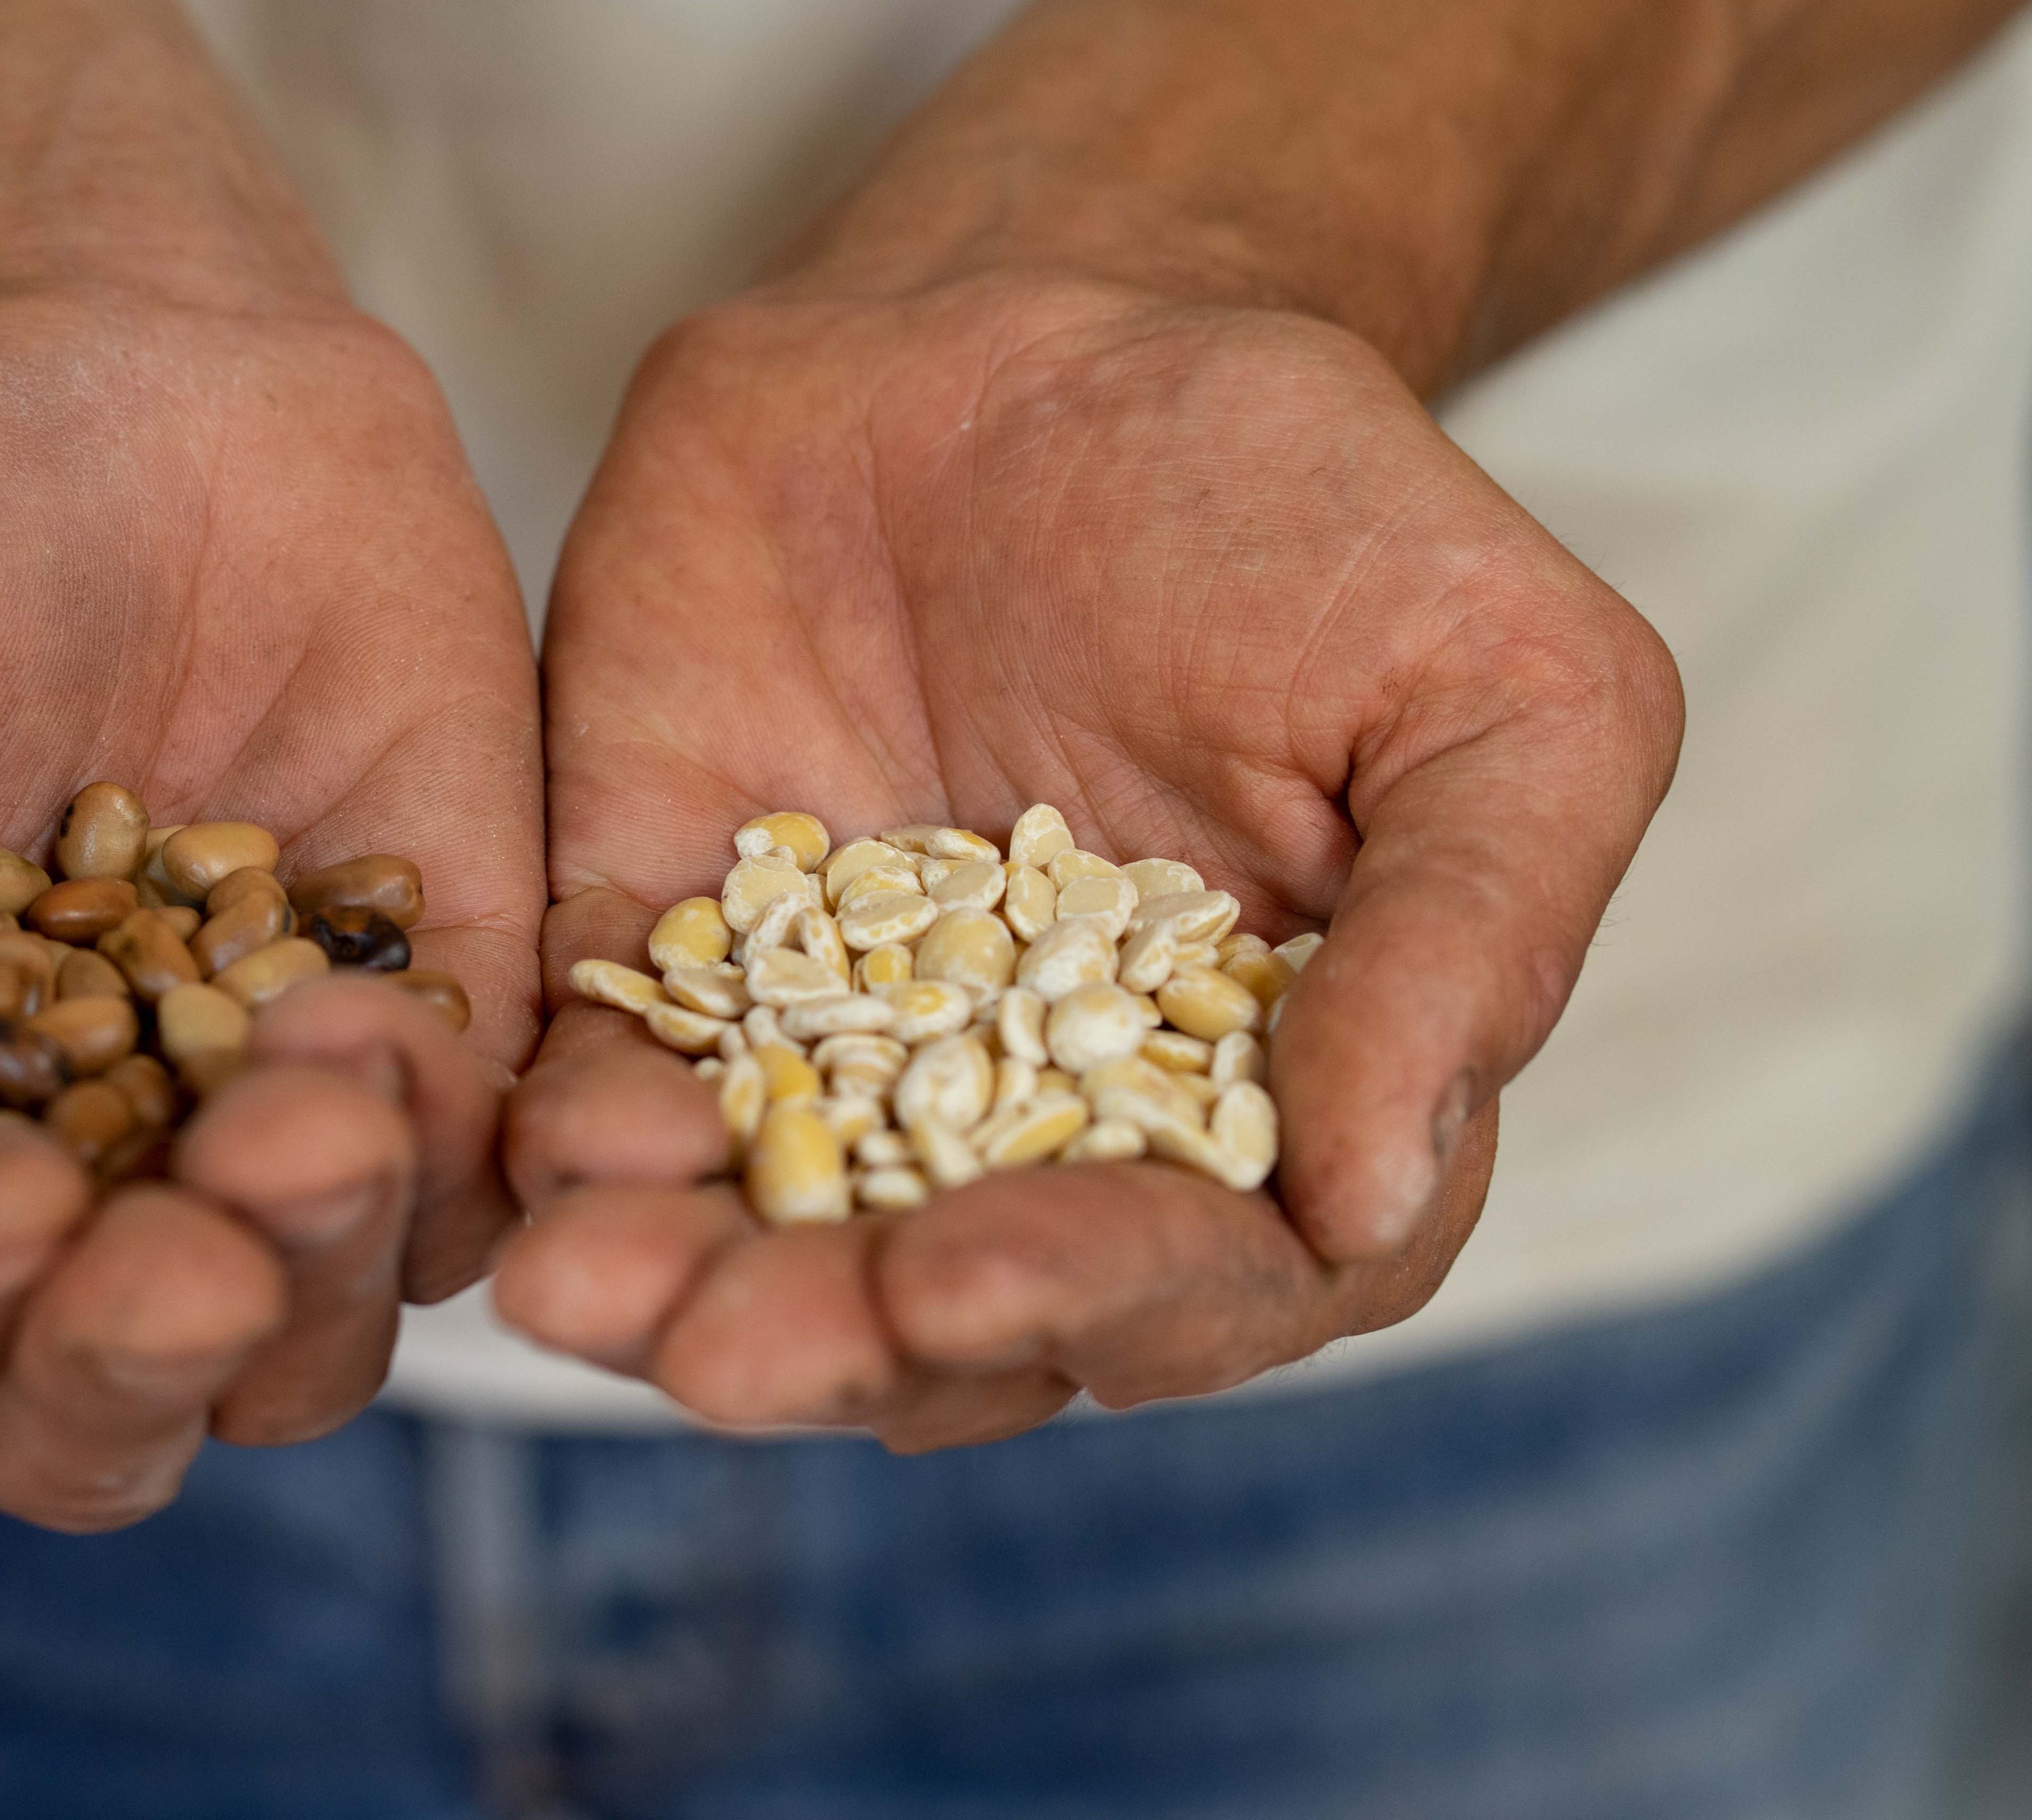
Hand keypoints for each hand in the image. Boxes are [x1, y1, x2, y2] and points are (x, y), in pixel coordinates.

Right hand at [0, 286, 539, 1524]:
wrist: (77, 348)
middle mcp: (25, 1194)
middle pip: (71, 1431)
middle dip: (121, 1367)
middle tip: (178, 1246)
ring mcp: (229, 1133)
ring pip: (288, 1360)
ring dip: (301, 1276)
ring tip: (317, 1100)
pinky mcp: (423, 1039)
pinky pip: (462, 1196)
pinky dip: (443, 1157)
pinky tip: (396, 1025)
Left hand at [501, 273, 1680, 1447]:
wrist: (1041, 324)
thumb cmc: (1308, 505)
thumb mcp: (1502, 689)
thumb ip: (1471, 940)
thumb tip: (1372, 1201)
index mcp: (1259, 1102)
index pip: (1199, 1275)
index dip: (1093, 1300)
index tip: (975, 1285)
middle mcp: (1039, 1118)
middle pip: (948, 1304)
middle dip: (832, 1341)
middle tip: (725, 1351)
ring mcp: (842, 1041)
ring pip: (760, 1224)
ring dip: (672, 1282)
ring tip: (584, 1295)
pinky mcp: (672, 939)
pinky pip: (609, 1062)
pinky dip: (566, 1120)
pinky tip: (529, 1155)